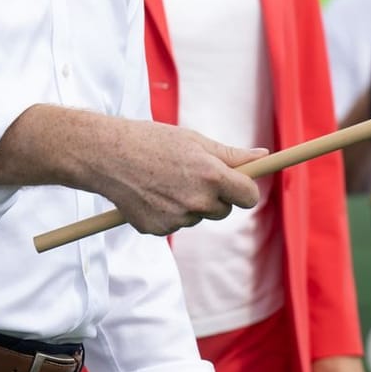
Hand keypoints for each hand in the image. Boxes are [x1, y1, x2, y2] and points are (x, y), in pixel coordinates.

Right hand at [104, 122, 265, 236]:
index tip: (241, 185)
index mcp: (212, 176)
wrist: (107, 155)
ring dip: (190, 204)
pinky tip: (151, 194)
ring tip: (165, 181)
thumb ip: (232, 154)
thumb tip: (263, 155)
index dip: (246, 190)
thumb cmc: (154, 141)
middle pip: (224, 210)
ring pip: (198, 216)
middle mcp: (198, 201)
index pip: (248, 196)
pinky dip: (168, 213)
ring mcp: (177, 218)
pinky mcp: (158, 229)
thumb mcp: (195, 141)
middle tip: (193, 176)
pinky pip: (175, 224)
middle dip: (217, 196)